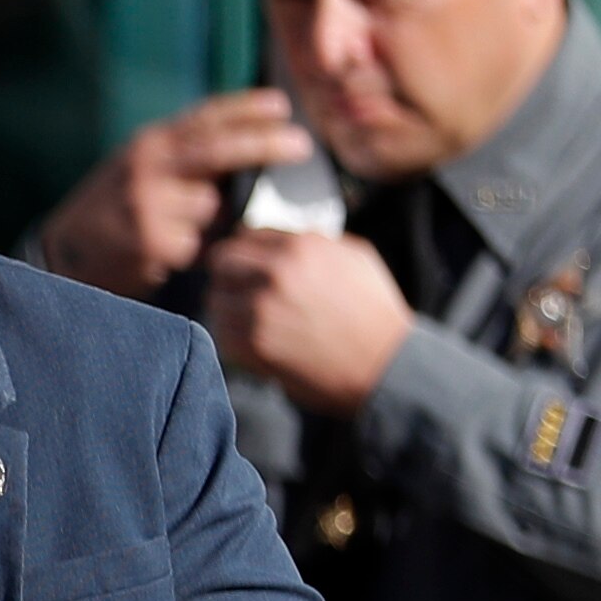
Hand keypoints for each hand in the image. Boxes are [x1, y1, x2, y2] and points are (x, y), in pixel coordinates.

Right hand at [32, 90, 315, 298]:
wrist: (63, 254)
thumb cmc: (114, 209)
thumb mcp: (141, 168)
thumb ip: (184, 156)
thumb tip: (249, 148)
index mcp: (149, 144)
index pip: (204, 117)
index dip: (246, 108)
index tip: (283, 106)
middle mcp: (147, 167)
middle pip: (219, 149)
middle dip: (265, 144)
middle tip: (303, 145)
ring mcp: (148, 204)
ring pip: (211, 208)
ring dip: (211, 222)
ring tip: (178, 231)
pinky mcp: (152, 242)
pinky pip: (196, 244)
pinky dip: (190, 250)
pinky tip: (163, 253)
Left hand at [203, 228, 414, 413]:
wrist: (385, 365)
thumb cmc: (374, 312)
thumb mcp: (355, 257)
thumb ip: (313, 242)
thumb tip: (279, 239)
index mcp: (301, 246)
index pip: (245, 235)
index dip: (246, 251)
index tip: (248, 264)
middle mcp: (276, 272)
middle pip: (222, 262)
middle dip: (230, 274)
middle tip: (240, 290)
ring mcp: (260, 309)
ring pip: (216, 298)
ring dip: (228, 307)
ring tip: (249, 318)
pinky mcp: (252, 344)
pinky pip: (221, 333)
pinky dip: (232, 337)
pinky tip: (253, 340)